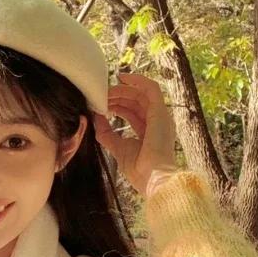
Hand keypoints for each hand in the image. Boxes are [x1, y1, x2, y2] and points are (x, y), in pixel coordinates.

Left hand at [92, 72, 178, 196]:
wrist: (152, 178)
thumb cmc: (139, 170)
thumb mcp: (117, 148)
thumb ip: (106, 134)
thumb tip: (96, 118)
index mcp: (149, 131)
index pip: (132, 112)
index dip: (116, 105)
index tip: (99, 104)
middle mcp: (157, 121)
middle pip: (136, 101)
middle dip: (116, 96)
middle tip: (99, 95)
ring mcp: (161, 116)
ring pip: (141, 93)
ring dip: (122, 89)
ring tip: (106, 91)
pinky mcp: (161, 111)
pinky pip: (151, 88)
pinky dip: (137, 80)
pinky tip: (122, 78)